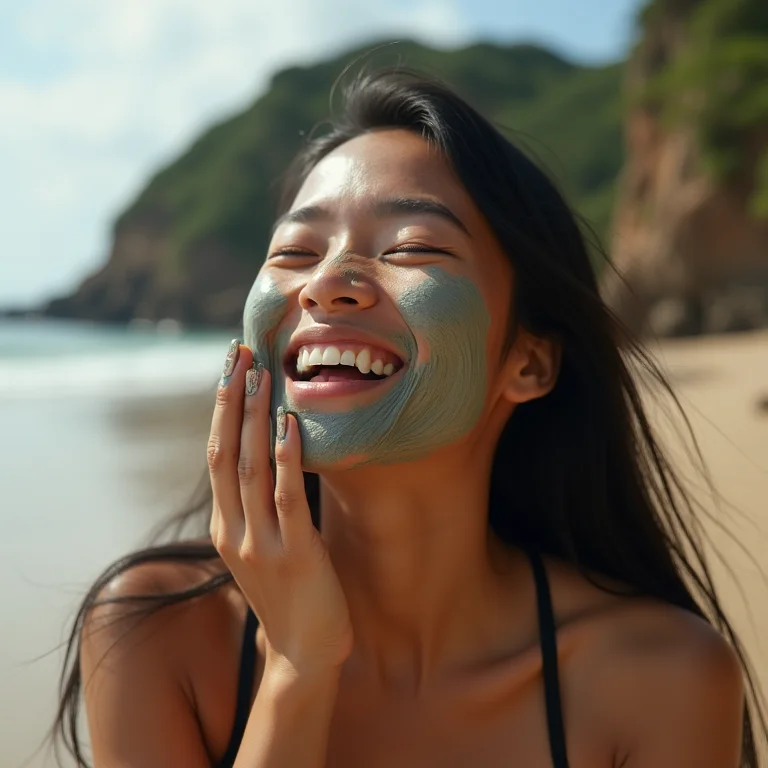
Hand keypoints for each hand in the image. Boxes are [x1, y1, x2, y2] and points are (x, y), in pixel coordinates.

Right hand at [208, 342, 352, 677]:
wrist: (305, 652)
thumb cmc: (289, 592)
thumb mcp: (263, 544)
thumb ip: (260, 504)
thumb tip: (272, 453)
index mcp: (226, 526)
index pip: (215, 455)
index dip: (221, 410)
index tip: (231, 367)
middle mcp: (235, 530)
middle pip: (224, 452)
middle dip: (230, 400)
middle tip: (238, 353)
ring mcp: (261, 543)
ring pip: (250, 468)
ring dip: (253, 418)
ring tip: (261, 374)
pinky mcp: (295, 554)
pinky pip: (288, 498)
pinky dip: (285, 459)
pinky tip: (288, 426)